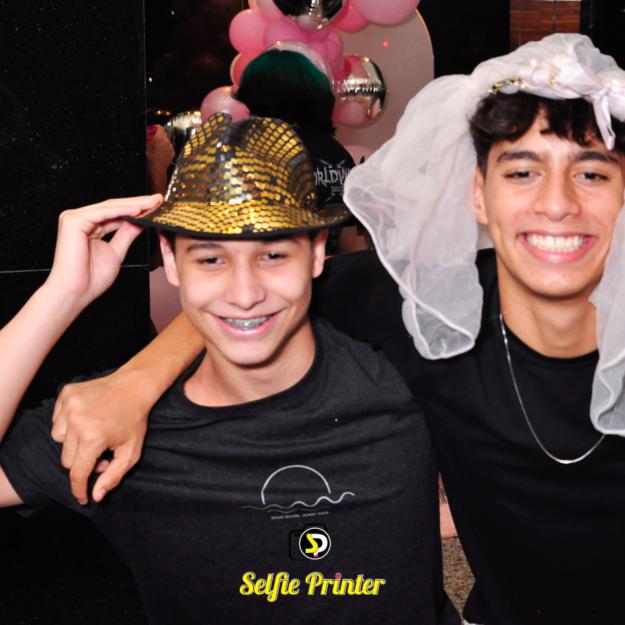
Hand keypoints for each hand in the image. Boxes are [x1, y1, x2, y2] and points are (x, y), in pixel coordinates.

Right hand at [46, 195, 161, 307]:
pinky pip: (103, 213)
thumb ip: (127, 234)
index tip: (156, 207)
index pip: (116, 213)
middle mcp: (80, 219)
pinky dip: (121, 211)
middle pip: (114, 207)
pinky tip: (138, 210)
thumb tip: (140, 222)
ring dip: (134, 204)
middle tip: (159, 199)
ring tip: (153, 203)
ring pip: (110, 207)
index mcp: (89, 226)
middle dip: (138, 203)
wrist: (76, 292)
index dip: (137, 209)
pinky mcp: (73, 221)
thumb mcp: (116, 251)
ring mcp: (74, 218)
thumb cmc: (91, 278)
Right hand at [51, 368, 155, 503]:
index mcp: (93, 437)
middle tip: (102, 454)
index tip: (83, 498)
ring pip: (59, 439)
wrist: (135, 385)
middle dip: (82, 462)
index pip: (77, 473)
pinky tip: (86, 419)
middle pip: (67, 459)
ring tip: (94, 434)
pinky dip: (68, 424)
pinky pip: (57, 419)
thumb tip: (95, 496)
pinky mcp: (66, 394)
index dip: (79, 489)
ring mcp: (69, 405)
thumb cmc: (135, 419)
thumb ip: (114, 476)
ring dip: (73, 443)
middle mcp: (77, 421)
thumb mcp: (131, 451)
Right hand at [147, 126, 174, 194]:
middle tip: (150, 139)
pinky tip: (159, 152)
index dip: (153, 128)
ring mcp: (170, 147)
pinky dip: (164, 147)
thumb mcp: (142, 146)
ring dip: (161, 141)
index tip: (149, 130)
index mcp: (159, 138)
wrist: (156, 172)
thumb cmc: (148, 161)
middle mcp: (166, 142)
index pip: (158, 127)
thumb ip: (144, 138)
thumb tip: (143, 132)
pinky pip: (168, 146)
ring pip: (166, 140)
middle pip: (163, 133)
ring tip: (154, 147)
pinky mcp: (172, 153)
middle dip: (156, 134)